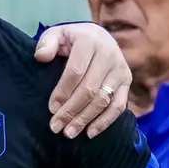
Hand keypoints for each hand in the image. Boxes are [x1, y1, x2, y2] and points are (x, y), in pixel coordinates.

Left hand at [34, 23, 131, 138]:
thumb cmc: (73, 40)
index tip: (51, 108)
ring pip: (103, 100)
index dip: (63, 92)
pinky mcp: (127, 81)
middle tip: (56, 126)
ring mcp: (120, 69)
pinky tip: (90, 132)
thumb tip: (40, 57)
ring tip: (69, 133)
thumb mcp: (58, 34)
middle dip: (71, 111)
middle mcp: (108, 55)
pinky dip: (105, 121)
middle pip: (89, 89)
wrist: (100, 37)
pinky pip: (119, 106)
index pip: (76, 71)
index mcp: (90, 41)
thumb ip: (47, 42)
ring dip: (85, 119)